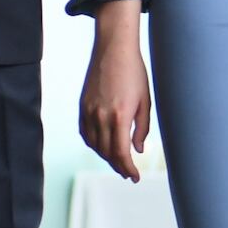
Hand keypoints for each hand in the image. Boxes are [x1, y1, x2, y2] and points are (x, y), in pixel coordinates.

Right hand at [80, 3, 151, 180]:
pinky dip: (93, 144)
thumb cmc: (134, 73)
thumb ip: (141, 128)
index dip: (128, 169)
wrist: (113, 50)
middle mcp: (101, 117)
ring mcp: (89, 112)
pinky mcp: (82, 106)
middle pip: (107, 153)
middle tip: (128, 172)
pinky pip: (85, 133)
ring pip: (95, 145)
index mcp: (119, 116)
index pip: (121, 153)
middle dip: (118, 166)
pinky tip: (102, 146)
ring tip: (118, 161)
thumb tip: (138, 149)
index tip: (135, 177)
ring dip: (106, 156)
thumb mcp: (145, 101)